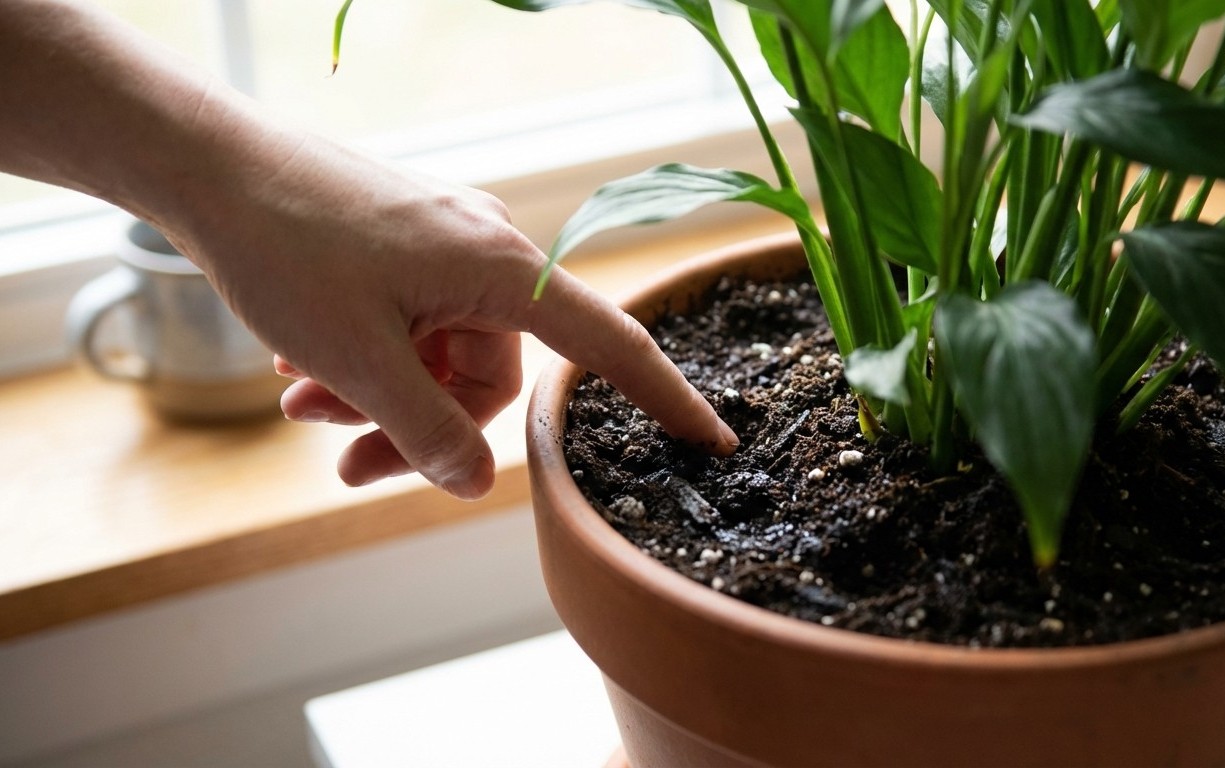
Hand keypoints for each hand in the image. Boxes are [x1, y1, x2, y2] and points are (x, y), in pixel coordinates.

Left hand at [172, 133, 735, 498]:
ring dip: (379, 394)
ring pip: (443, 355)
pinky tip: (302, 367)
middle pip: (493, 375)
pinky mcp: (410, 243)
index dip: (663, 396)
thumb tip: (473, 483)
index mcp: (502, 268)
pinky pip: (415, 323)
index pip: (606, 343)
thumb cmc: (285, 246)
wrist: (210, 168)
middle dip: (419, 424)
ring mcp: (448, 243)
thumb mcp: (358, 359)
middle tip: (346, 459)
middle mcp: (489, 249)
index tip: (710, 440)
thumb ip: (426, 432)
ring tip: (304, 403)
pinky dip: (370, 358)